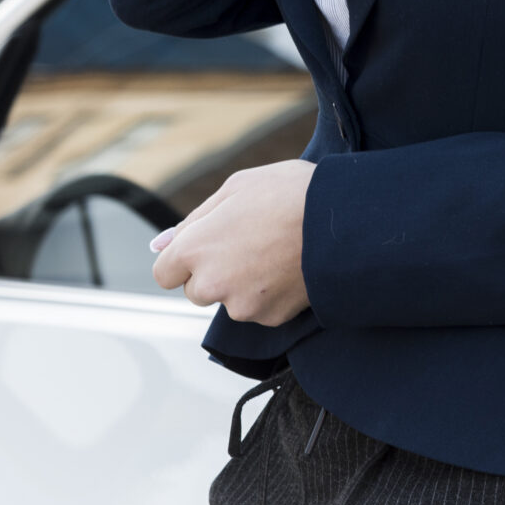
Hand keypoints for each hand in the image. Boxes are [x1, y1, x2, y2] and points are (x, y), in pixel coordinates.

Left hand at [150, 160, 315, 326]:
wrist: (347, 220)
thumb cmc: (292, 193)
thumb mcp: (239, 187)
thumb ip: (194, 218)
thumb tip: (157, 243)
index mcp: (195, 248)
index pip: (165, 272)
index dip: (187, 258)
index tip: (212, 246)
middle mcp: (210, 283)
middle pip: (197, 290)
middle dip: (215, 273)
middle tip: (251, 244)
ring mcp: (240, 305)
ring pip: (230, 301)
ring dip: (245, 284)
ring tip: (278, 252)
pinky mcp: (270, 317)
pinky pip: (261, 309)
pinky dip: (272, 295)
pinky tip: (291, 268)